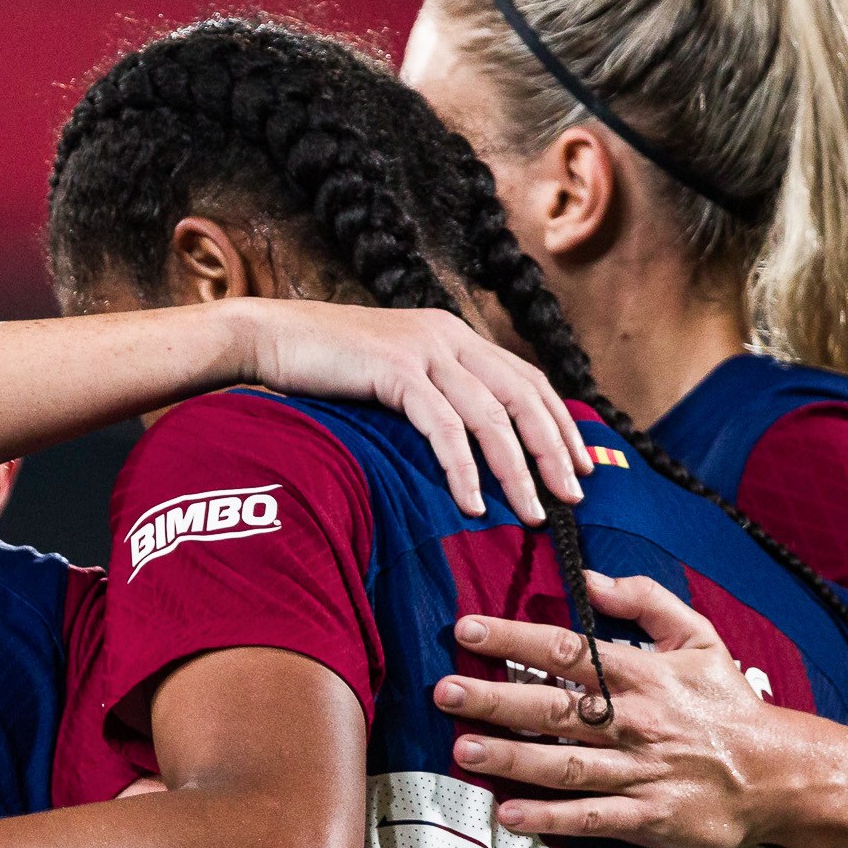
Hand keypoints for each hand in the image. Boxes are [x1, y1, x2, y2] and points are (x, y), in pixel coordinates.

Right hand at [228, 299, 589, 521]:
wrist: (267, 337)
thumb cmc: (320, 366)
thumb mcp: (388, 375)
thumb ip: (427, 394)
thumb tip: (459, 442)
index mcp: (453, 335)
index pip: (527, 378)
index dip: (559, 422)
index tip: (581, 463)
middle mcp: (448, 336)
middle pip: (523, 397)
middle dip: (554, 449)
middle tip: (574, 495)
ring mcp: (424, 350)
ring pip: (490, 416)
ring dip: (516, 470)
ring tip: (531, 512)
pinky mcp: (396, 369)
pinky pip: (443, 427)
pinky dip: (462, 469)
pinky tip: (472, 503)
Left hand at [436, 570, 814, 847]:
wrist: (779, 773)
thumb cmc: (728, 704)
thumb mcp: (699, 638)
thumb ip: (645, 601)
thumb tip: (589, 577)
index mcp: (643, 676)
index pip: (568, 651)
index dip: (514, 639)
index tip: (466, 630)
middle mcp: (634, 723)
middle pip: (556, 709)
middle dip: (496, 700)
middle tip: (444, 693)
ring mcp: (639, 773)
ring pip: (565, 764)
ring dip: (512, 758)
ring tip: (462, 749)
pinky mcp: (647, 817)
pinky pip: (591, 818)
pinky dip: (550, 819)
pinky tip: (509, 814)